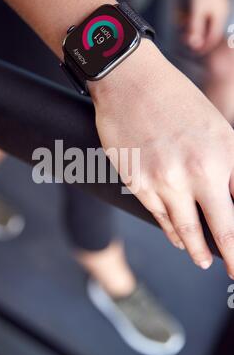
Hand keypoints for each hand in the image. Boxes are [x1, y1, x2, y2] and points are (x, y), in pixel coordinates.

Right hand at [89, 39, 233, 276]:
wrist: (131, 82)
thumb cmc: (176, 100)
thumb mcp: (218, 129)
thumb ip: (229, 168)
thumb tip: (232, 198)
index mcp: (223, 156)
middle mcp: (196, 173)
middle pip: (220, 230)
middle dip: (230, 256)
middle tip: (233, 271)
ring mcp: (163, 181)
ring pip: (184, 230)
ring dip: (196, 249)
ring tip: (203, 259)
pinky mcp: (137, 184)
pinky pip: (158, 217)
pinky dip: (171, 231)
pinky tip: (178, 237)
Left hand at [186, 0, 228, 53]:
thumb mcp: (196, 11)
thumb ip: (194, 28)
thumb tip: (193, 44)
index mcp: (220, 17)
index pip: (213, 38)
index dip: (203, 47)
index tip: (194, 53)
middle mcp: (220, 14)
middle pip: (208, 32)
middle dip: (195, 36)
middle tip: (183, 39)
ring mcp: (216, 8)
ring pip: (203, 24)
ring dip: (192, 27)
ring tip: (180, 26)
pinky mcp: (211, 3)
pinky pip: (202, 16)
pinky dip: (193, 19)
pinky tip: (183, 17)